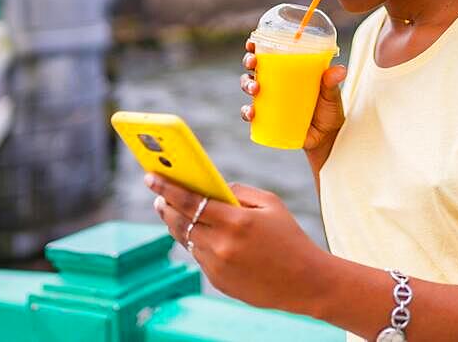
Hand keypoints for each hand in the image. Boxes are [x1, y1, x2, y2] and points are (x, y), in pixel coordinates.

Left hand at [147, 173, 328, 313]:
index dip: (167, 187)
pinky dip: (195, 241)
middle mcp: (222, 245)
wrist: (306, 281)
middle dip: (165, 205)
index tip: (151, 176)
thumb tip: (209, 187)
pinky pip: (199, 256)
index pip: (190, 200)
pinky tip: (195, 232)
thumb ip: (238, 191)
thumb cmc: (289, 236)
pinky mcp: (218, 281)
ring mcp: (218, 266)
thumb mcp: (270, 203)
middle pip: (179, 221)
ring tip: (169, 210)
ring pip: (186, 240)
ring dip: (175, 224)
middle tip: (157, 194)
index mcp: (236, 221)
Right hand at [240, 39, 347, 150]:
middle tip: (253, 63)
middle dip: (248, 61)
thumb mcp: (331, 94)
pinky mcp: (267, 118)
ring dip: (246, 85)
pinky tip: (251, 113)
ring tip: (255, 89)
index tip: (253, 42)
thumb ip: (332, 82)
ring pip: (249, 87)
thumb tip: (340, 70)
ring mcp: (269, 100)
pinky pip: (251, 113)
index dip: (257, 45)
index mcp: (288, 70)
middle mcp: (275, 83)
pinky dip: (247, 112)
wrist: (327, 138)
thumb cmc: (329, 110)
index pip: (269, 53)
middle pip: (254, 67)